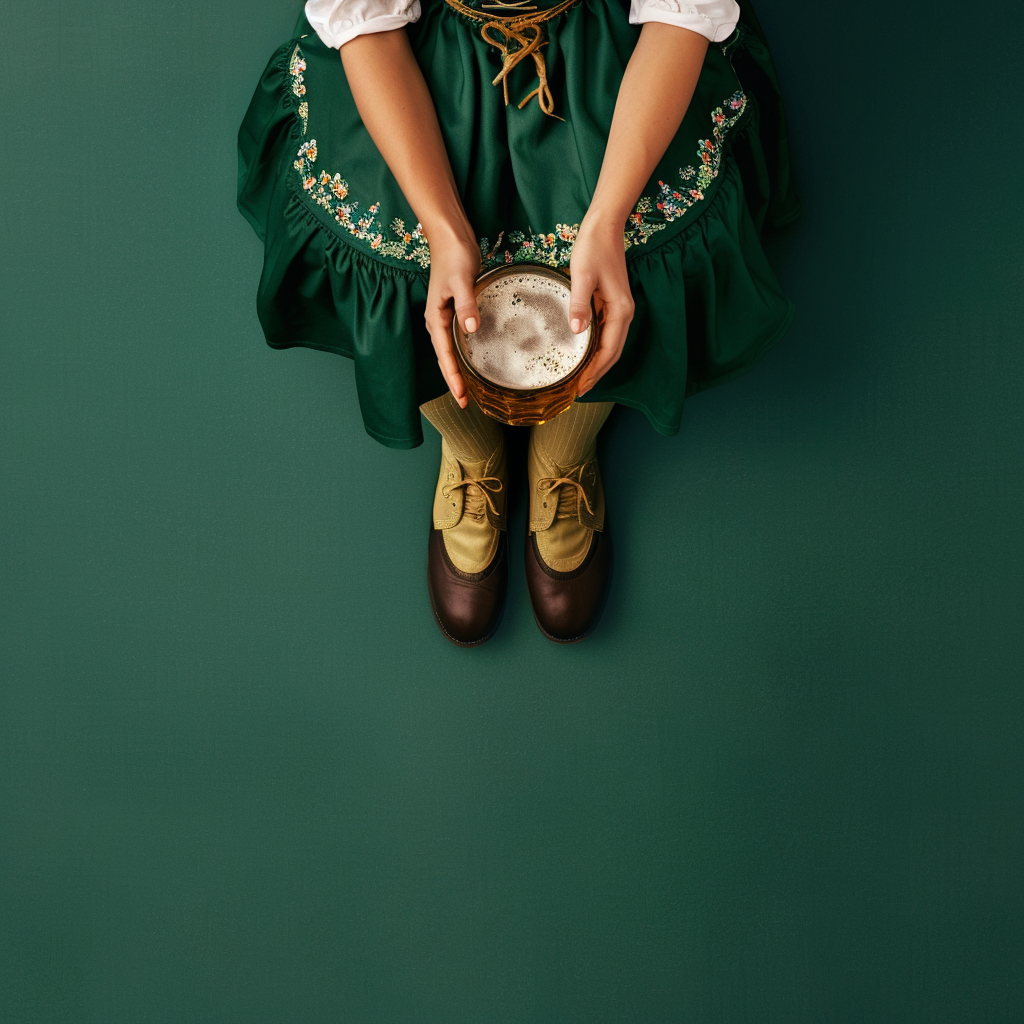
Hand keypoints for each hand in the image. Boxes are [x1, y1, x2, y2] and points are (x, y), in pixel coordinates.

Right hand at [423, 220, 481, 409]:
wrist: (450, 238)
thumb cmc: (454, 256)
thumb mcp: (462, 280)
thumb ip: (466, 305)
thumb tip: (471, 330)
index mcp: (435, 318)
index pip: (445, 355)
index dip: (453, 377)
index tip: (461, 396)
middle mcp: (437, 322)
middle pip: (445, 359)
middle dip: (453, 381)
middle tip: (464, 404)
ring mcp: (445, 318)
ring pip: (449, 352)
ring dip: (457, 371)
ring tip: (466, 391)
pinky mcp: (454, 312)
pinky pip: (456, 341)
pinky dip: (462, 356)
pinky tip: (471, 362)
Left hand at [568, 213, 634, 395]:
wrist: (604, 226)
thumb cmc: (593, 247)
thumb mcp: (582, 275)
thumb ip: (579, 303)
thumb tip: (578, 330)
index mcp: (620, 310)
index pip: (609, 351)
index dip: (596, 371)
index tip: (581, 387)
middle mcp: (624, 313)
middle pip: (613, 353)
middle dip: (597, 373)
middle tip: (579, 390)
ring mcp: (619, 308)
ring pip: (611, 344)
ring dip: (598, 363)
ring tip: (581, 378)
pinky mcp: (613, 303)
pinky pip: (607, 333)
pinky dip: (597, 348)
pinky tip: (584, 353)